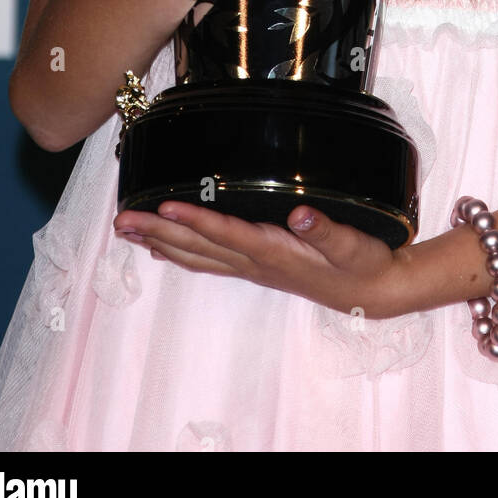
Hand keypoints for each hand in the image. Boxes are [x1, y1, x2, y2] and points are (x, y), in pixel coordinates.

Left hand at [113, 201, 406, 319]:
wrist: (374, 291)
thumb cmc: (363, 263)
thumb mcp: (352, 244)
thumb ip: (327, 229)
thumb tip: (302, 213)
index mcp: (276, 252)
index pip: (227, 232)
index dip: (195, 219)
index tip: (164, 206)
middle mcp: (257, 262)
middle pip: (200, 247)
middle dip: (159, 231)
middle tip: (123, 220)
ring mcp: (254, 267)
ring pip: (198, 256)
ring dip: (162, 243)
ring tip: (130, 230)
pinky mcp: (258, 267)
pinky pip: (209, 261)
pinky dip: (182, 253)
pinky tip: (164, 248)